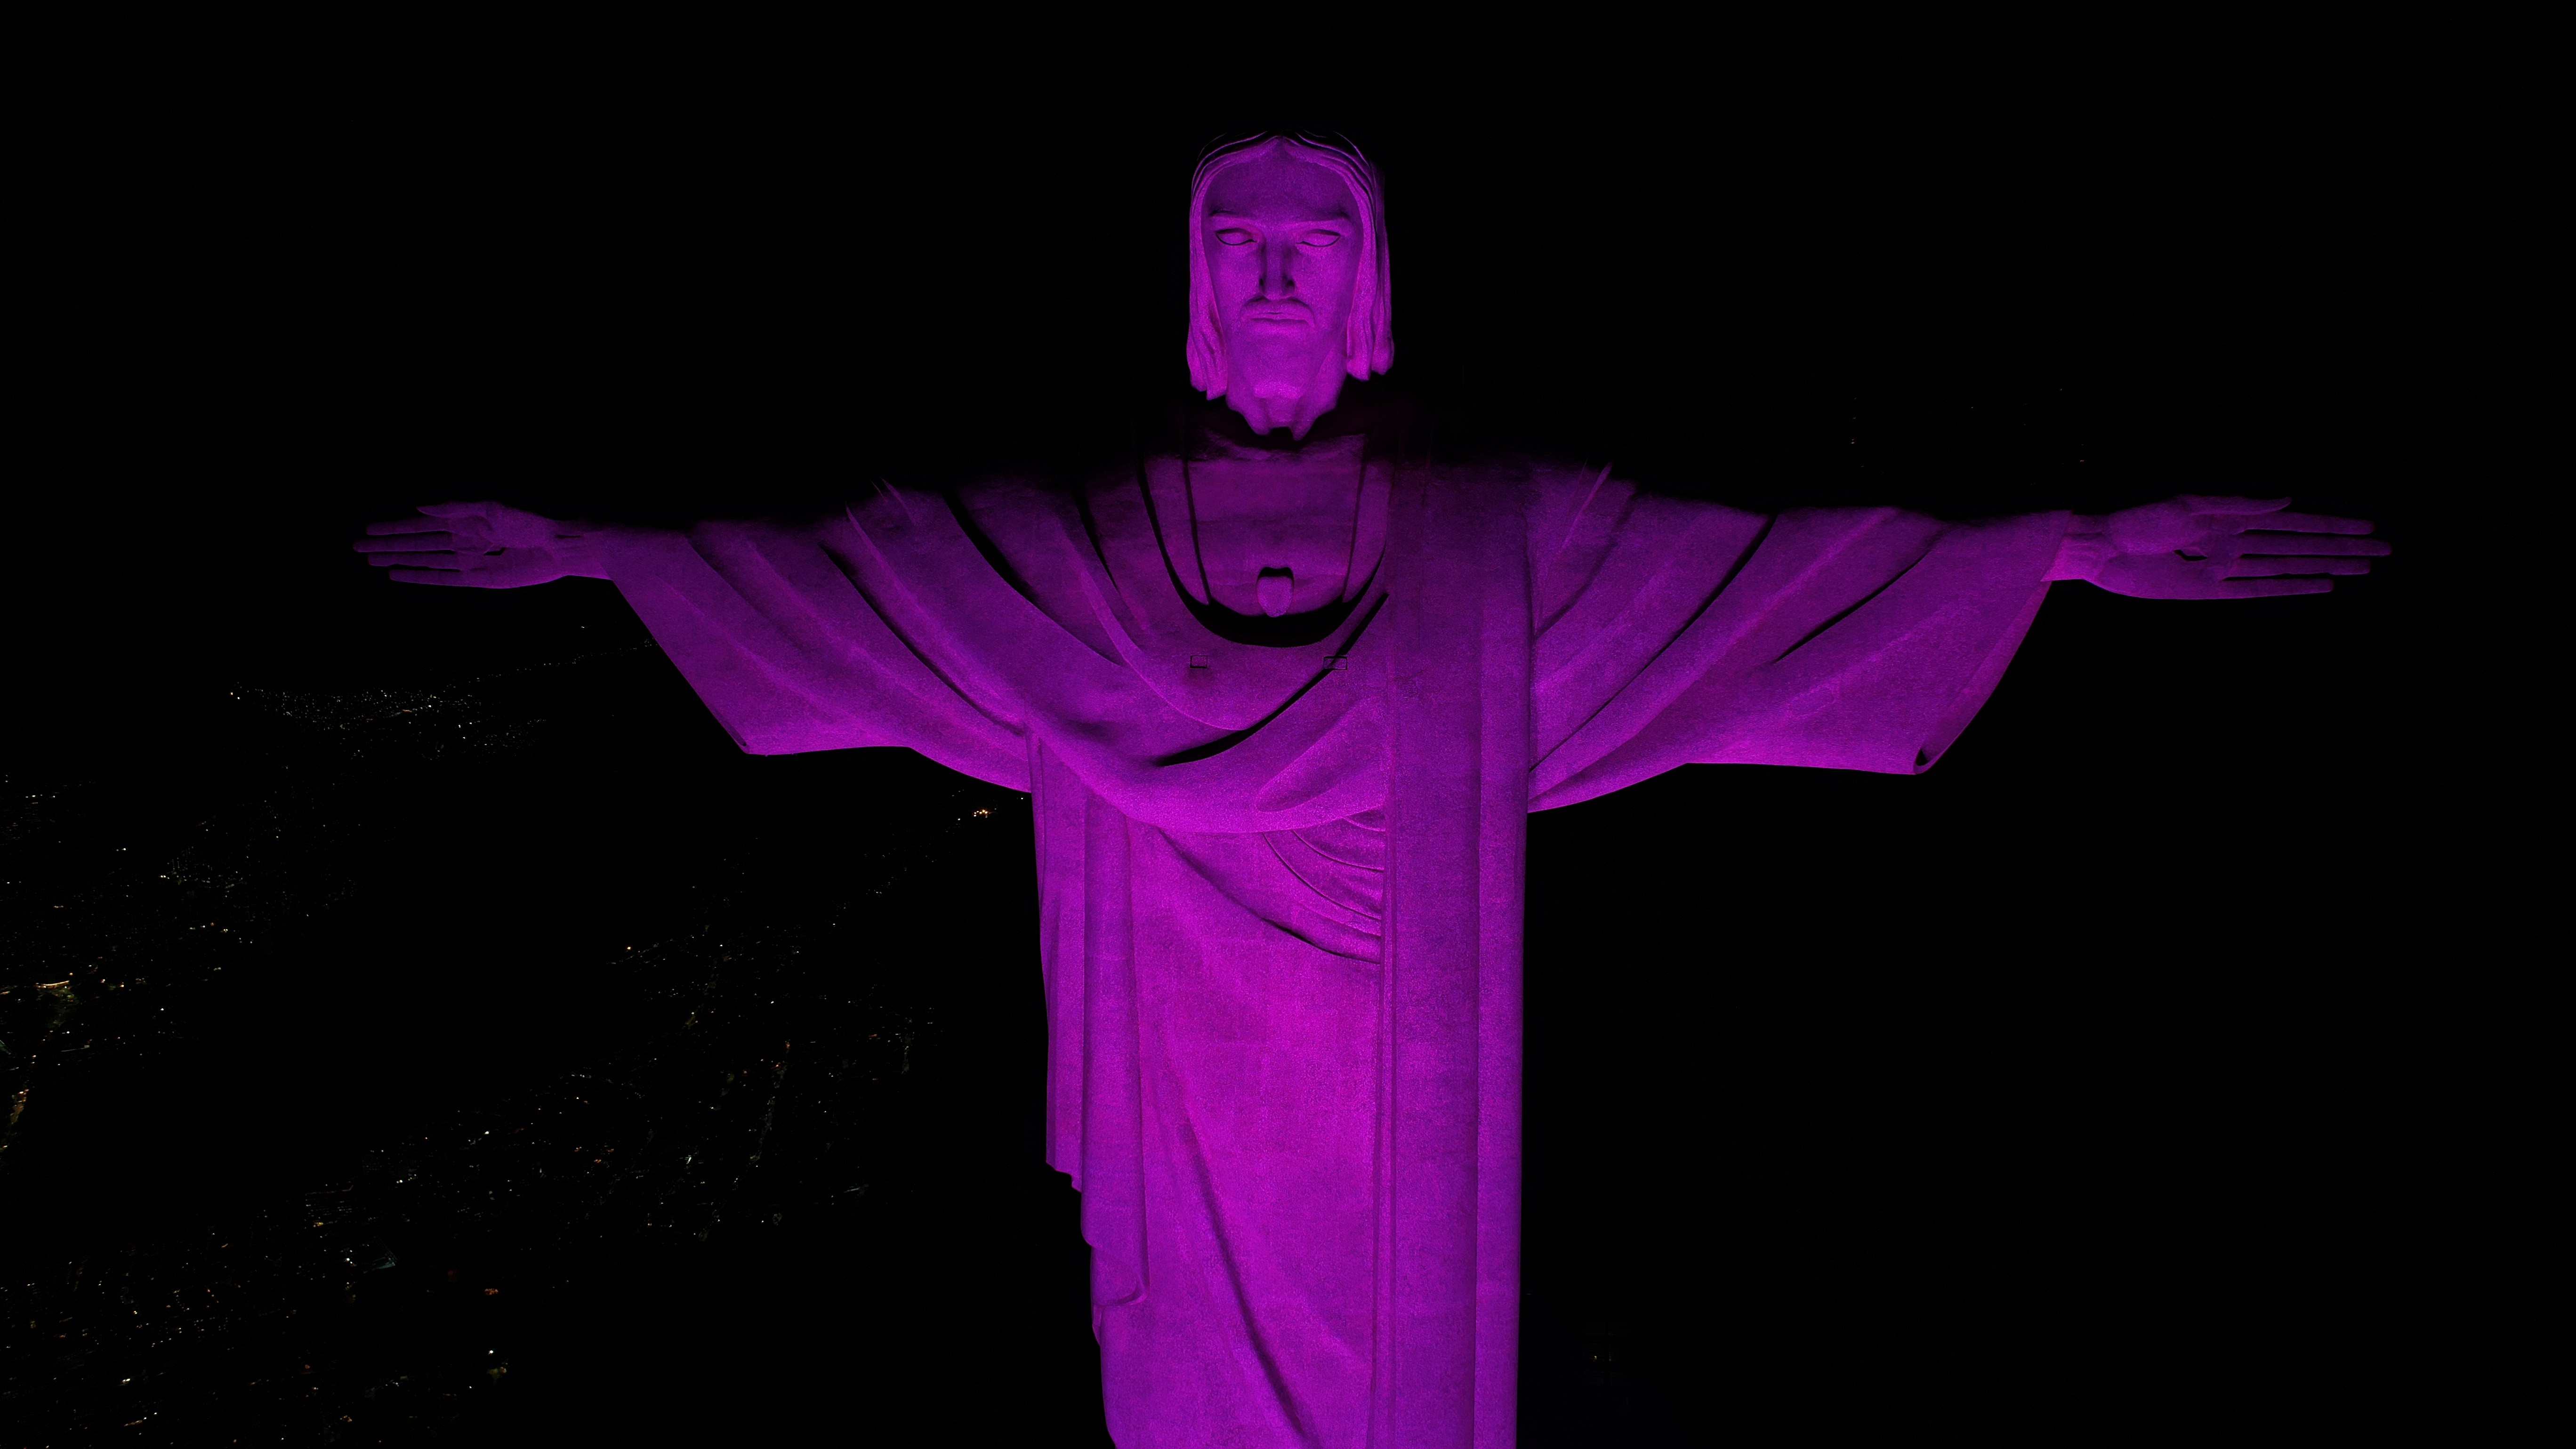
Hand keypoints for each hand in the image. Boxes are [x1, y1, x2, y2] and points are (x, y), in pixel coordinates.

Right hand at [352, 501, 604, 587]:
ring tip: (373, 561)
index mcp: (464, 519)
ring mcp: (469, 560)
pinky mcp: (480, 579)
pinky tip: (399, 574)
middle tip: (358, 549)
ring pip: (425, 560)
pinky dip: (421, 576)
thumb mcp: (490, 508)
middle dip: (389, 546)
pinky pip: (444, 578)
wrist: (558, 545)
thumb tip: (421, 509)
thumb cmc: (529, 520)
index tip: (369, 531)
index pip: (420, 525)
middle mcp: (463, 540)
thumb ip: (456, 508)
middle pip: (417, 543)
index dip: (394, 528)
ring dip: (399, 560)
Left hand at [2051, 496, 2386, 598]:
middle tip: (2383, 550)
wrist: (2099, 546)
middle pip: (2300, 544)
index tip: (2368, 527)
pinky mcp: (2209, 591)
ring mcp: (2226, 566)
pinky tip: (2320, 586)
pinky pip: (2257, 589)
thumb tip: (2287, 499)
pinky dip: (2288, 587)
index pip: (2295, 521)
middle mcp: (2236, 540)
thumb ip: (2239, 503)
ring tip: (2362, 568)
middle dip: (2341, 547)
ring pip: (2287, 566)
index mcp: (2232, 514)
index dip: (2331, 525)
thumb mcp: (2188, 504)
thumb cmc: (2137, 518)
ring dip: (2325, 566)